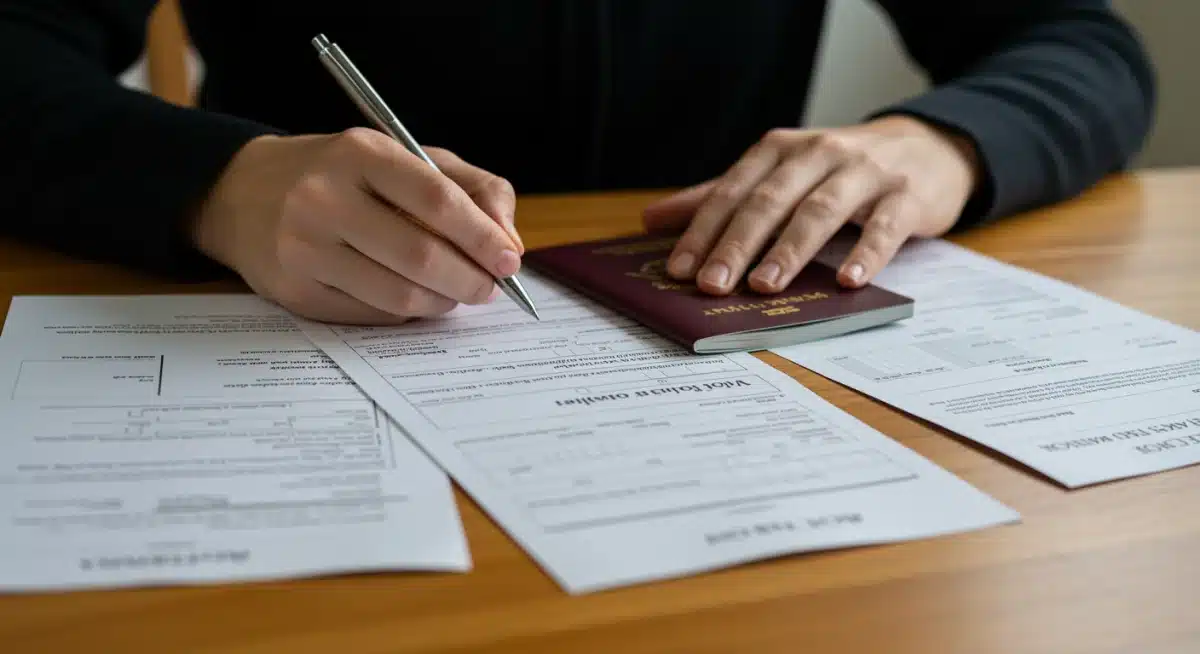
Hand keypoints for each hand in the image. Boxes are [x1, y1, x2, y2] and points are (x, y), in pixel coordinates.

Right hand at [190, 128, 523, 323]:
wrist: (244, 193)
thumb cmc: (344, 175)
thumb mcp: (407, 158)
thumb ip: (472, 189)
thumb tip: (509, 242)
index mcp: (360, 153)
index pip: (436, 199)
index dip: (482, 236)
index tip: (510, 259)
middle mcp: (324, 197)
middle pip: (420, 255)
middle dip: (469, 279)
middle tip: (489, 287)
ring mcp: (303, 247)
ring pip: (398, 295)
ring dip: (442, 302)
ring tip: (453, 292)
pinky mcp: (294, 291)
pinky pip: (372, 315)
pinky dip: (405, 312)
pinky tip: (410, 296)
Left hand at [642, 116, 979, 293]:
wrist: (926, 147)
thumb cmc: (839, 170)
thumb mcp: (779, 175)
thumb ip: (721, 197)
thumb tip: (651, 220)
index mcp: (779, 151)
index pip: (733, 192)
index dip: (703, 231)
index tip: (679, 269)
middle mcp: (818, 154)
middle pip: (770, 201)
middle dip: (737, 244)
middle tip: (712, 285)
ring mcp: (865, 172)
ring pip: (820, 211)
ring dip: (789, 251)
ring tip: (764, 286)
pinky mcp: (907, 195)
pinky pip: (885, 226)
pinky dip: (867, 253)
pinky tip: (849, 281)